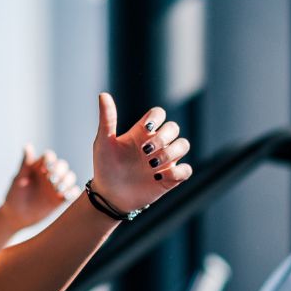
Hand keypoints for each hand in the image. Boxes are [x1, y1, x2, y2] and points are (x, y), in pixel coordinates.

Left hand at [0, 145, 79, 231]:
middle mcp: (50, 174)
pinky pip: (72, 193)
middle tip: (52, 179)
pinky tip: (67, 196)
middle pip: (62, 166)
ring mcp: (56, 186)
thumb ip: (24, 164)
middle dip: (60, 171)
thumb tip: (27, 146)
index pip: (50, 157)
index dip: (50, 160)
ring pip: (70, 178)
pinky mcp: (61, 199)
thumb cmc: (14, 195)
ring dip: (67, 181)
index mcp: (39, 167)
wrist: (16, 216)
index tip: (46, 168)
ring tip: (59, 189)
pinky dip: (73, 193)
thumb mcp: (18, 179)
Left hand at [90, 92, 191, 214]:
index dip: (156, 118)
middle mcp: (156, 143)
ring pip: (184, 145)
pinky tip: (158, 178)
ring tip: (151, 165)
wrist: (108, 195)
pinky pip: (186, 170)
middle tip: (145, 152)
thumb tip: (103, 95)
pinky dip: (177, 172)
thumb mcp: (103, 142)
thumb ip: (107, 119)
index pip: (159, 114)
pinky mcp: (170, 178)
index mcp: (142, 132)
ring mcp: (164, 160)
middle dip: (163, 137)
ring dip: (171, 153)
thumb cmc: (105, 167)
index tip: (145, 128)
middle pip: (174, 127)